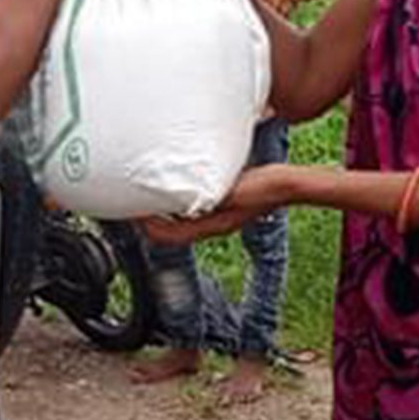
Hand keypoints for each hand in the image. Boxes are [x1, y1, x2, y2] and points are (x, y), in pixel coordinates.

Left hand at [144, 165, 298, 245]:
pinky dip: (178, 202)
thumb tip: (179, 200)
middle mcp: (211, 225)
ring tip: (150, 194)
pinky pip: (191, 210)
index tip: (131, 211)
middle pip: (169, 232)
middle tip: (133, 202)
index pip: (166, 235)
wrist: (286, 184)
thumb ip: (207, 196)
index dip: (145, 225)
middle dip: (149, 219)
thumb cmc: (264, 188)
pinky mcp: (222, 205)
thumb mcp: (230, 191)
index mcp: (210, 226)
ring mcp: (217, 217)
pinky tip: (178, 186)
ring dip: (162, 211)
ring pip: (179, 222)